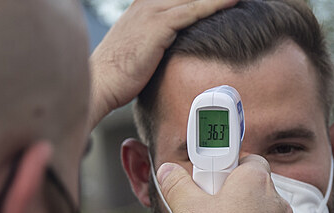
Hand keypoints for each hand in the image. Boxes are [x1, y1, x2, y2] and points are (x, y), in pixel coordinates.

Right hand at [88, 0, 238, 130]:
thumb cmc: (119, 74)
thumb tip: (177, 50)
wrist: (99, 82)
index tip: (227, 0)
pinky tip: (234, 0)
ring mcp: (153, 11)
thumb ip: (161, 40)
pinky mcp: (158, 25)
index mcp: (145, 4)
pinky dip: (214, 4)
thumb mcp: (141, 49)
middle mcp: (148, 2)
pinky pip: (193, 10)